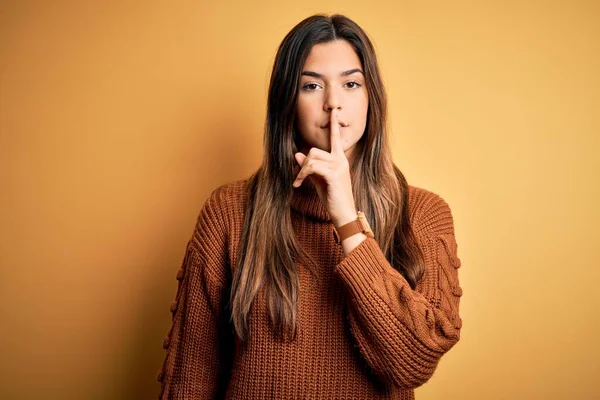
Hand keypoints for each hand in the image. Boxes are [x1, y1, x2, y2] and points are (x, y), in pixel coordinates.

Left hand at [293, 109, 356, 227]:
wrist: (343, 213)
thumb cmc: (332, 198)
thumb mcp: (318, 180)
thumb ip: (309, 166)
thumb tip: (297, 154)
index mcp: (340, 159)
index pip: (336, 138)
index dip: (334, 124)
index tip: (334, 111)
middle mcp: (341, 159)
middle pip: (314, 150)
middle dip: (303, 164)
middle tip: (298, 178)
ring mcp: (339, 165)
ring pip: (311, 158)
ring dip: (301, 171)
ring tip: (298, 183)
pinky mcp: (334, 173)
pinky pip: (312, 167)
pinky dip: (302, 175)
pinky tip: (299, 185)